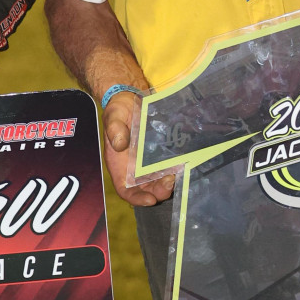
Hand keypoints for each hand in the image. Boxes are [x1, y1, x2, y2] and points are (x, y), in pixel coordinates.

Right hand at [102, 90, 172, 206]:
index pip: (126, 189)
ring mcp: (149, 163)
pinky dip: (177, 170)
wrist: (132, 100)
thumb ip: (115, 129)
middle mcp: (135, 169)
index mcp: (119, 165)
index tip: (150, 199)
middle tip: (170, 182)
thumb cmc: (119, 110)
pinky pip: (169, 167)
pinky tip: (185, 165)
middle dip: (159, 191)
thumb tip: (119, 144)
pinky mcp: (161, 155)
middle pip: (147, 189)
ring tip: (179, 174)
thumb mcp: (114, 115)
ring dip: (169, 183)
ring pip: (160, 181)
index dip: (137, 198)